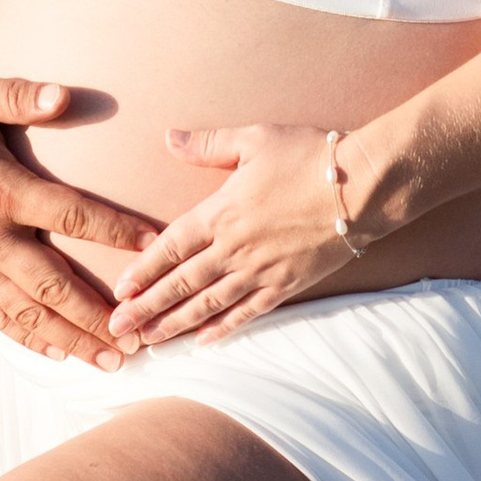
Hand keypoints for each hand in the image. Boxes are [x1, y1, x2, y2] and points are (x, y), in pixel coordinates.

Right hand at [0, 74, 159, 368]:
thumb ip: (17, 94)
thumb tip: (63, 95)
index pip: (71, 215)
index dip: (115, 231)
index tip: (154, 245)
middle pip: (54, 287)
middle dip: (99, 317)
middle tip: (139, 342)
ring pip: (28, 313)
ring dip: (72, 340)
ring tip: (111, 362)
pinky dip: (29, 338)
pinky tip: (58, 354)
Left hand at [107, 123, 360, 347]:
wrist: (363, 187)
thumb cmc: (309, 156)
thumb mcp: (255, 139)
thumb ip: (208, 144)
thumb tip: (169, 138)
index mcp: (221, 212)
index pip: (170, 247)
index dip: (143, 270)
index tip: (119, 290)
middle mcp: (235, 248)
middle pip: (181, 283)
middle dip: (146, 308)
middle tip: (118, 329)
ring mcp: (261, 271)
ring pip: (208, 304)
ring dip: (175, 324)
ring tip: (148, 342)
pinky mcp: (286, 285)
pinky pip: (247, 312)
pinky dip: (223, 328)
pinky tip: (202, 342)